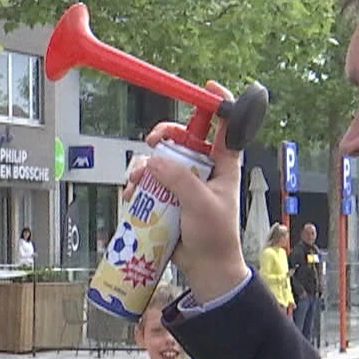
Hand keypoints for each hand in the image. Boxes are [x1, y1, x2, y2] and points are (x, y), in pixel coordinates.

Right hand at [127, 82, 248, 298]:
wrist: (205, 269)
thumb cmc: (214, 237)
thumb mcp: (201, 204)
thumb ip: (179, 179)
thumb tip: (153, 161)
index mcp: (223, 166)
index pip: (226, 128)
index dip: (218, 106)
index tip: (206, 88)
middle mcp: (204, 170)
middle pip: (183, 139)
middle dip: (165, 136)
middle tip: (153, 141)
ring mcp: (184, 184)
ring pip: (161, 161)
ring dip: (145, 166)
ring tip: (137, 181)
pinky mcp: (168, 199)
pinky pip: (149, 183)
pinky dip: (138, 186)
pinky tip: (132, 195)